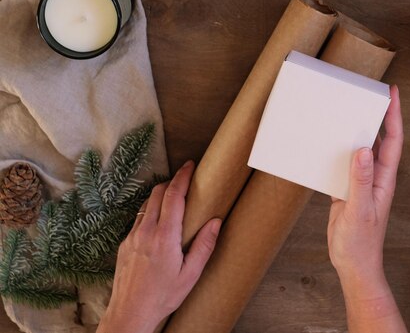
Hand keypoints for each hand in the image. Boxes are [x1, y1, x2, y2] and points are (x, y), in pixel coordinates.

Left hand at [97, 161, 221, 332]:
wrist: (130, 313)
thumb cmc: (163, 296)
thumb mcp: (191, 274)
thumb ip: (204, 246)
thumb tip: (216, 221)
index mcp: (165, 236)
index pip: (173, 196)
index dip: (182, 177)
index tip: (190, 165)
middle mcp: (146, 231)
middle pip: (157, 193)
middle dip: (172, 181)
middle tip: (185, 178)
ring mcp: (132, 236)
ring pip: (145, 204)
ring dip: (160, 195)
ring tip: (174, 197)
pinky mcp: (124, 244)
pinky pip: (138, 219)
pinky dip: (150, 211)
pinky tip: (159, 222)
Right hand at [327, 85, 402, 285]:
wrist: (353, 264)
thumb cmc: (361, 243)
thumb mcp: (360, 210)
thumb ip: (360, 181)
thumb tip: (362, 150)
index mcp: (384, 179)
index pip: (393, 140)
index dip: (394, 115)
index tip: (392, 93)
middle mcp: (375, 176)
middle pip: (378, 139)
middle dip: (376, 115)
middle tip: (368, 93)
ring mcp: (361, 183)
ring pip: (360, 149)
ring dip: (354, 131)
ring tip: (344, 111)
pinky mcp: (346, 190)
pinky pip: (343, 164)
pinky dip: (337, 151)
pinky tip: (326, 143)